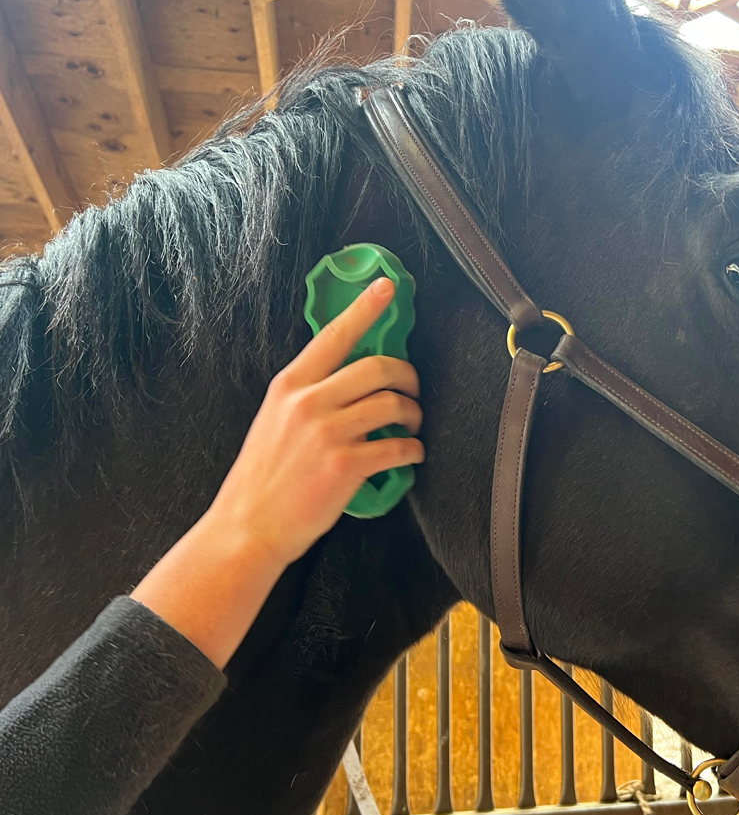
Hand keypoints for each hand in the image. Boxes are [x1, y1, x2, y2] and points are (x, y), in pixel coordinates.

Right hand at [208, 276, 424, 564]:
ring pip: (393, 404)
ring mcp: (328, 432)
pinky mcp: (346, 465)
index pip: (334, 335)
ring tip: (412, 426)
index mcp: (289, 385)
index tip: (386, 287)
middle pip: (378, 366)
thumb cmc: (262, 479)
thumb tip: (348, 381)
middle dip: (407, 375)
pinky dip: (413, 450)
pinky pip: (398, 447)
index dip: (365, 307)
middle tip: (412, 389)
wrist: (249, 528)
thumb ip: (307, 396)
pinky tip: (411, 456)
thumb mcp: (273, 420)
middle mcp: (308, 402)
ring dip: (414, 414)